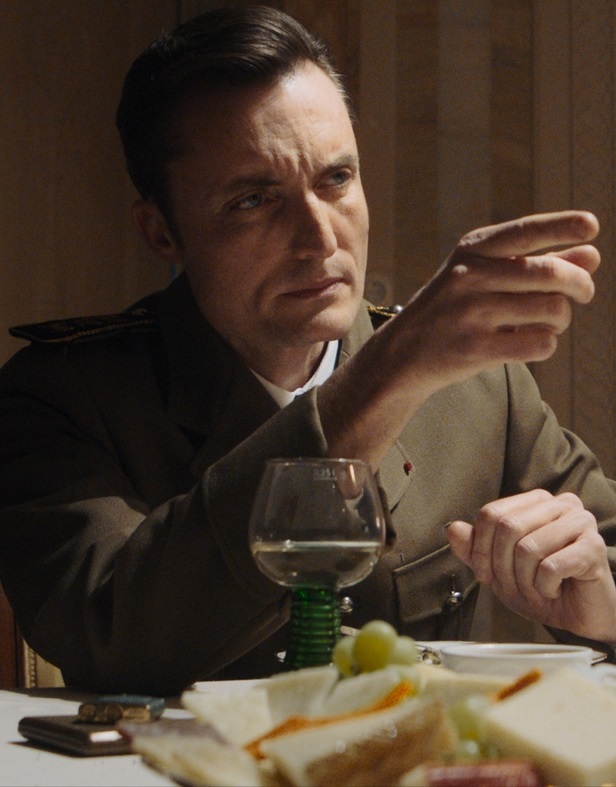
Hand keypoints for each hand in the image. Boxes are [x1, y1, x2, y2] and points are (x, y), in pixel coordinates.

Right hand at [387, 210, 599, 399]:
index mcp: (472, 251)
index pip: (525, 232)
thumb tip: (592, 256)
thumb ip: (535, 264)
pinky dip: (547, 345)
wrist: (402, 353)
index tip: (592, 226)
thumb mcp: (484, 278)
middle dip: (580, 285)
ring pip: (552, 310)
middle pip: (551, 274)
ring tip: (547, 323)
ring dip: (561, 319)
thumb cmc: (452, 310)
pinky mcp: (476, 349)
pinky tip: (532, 343)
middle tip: (584, 293)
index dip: (562, 226)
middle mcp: (470, 276)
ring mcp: (472, 313)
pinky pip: (541, 344)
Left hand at [447, 489, 615, 641]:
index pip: (491, 513)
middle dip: (501, 566)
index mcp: (536, 502)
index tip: (484, 573)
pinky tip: (553, 591)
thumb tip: (454, 528)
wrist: (580, 614)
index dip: (480, 547)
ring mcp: (580, 523)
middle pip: (508, 526)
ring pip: (528, 547)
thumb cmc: (544, 586)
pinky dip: (543, 588)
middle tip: (509, 586)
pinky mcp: (593, 547)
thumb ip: (475, 548)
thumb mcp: (499, 569)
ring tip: (534, 590)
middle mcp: (560, 504)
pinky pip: (551, 566)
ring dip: (523, 580)